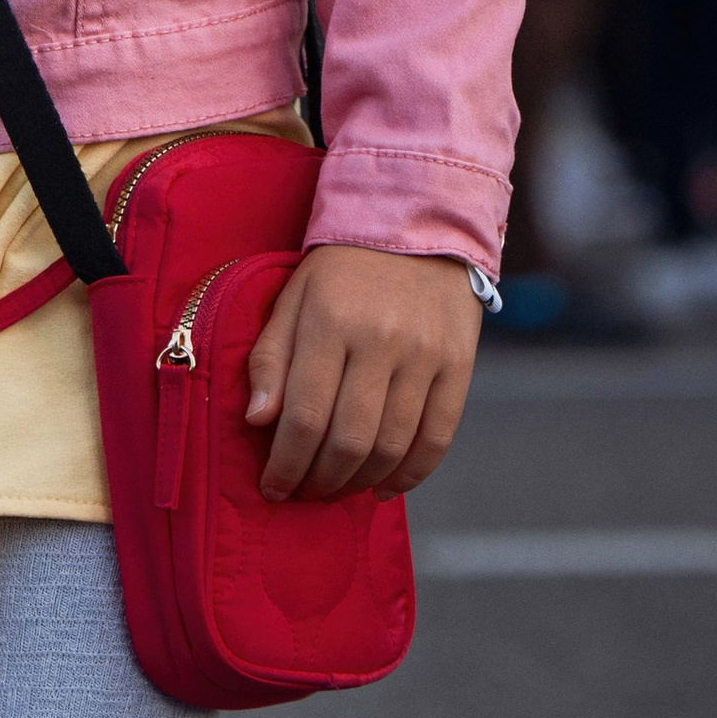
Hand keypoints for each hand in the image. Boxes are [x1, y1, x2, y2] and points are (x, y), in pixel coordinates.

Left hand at [243, 243, 479, 502]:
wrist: (416, 224)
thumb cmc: (341, 270)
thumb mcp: (293, 298)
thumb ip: (271, 358)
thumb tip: (257, 422)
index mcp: (330, 322)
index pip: (305, 415)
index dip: (286, 463)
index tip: (272, 487)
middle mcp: (380, 341)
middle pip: (349, 440)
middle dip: (320, 480)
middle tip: (304, 492)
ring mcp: (425, 356)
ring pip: (392, 446)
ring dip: (361, 482)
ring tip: (338, 488)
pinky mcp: (458, 366)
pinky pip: (437, 438)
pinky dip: (411, 474)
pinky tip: (385, 487)